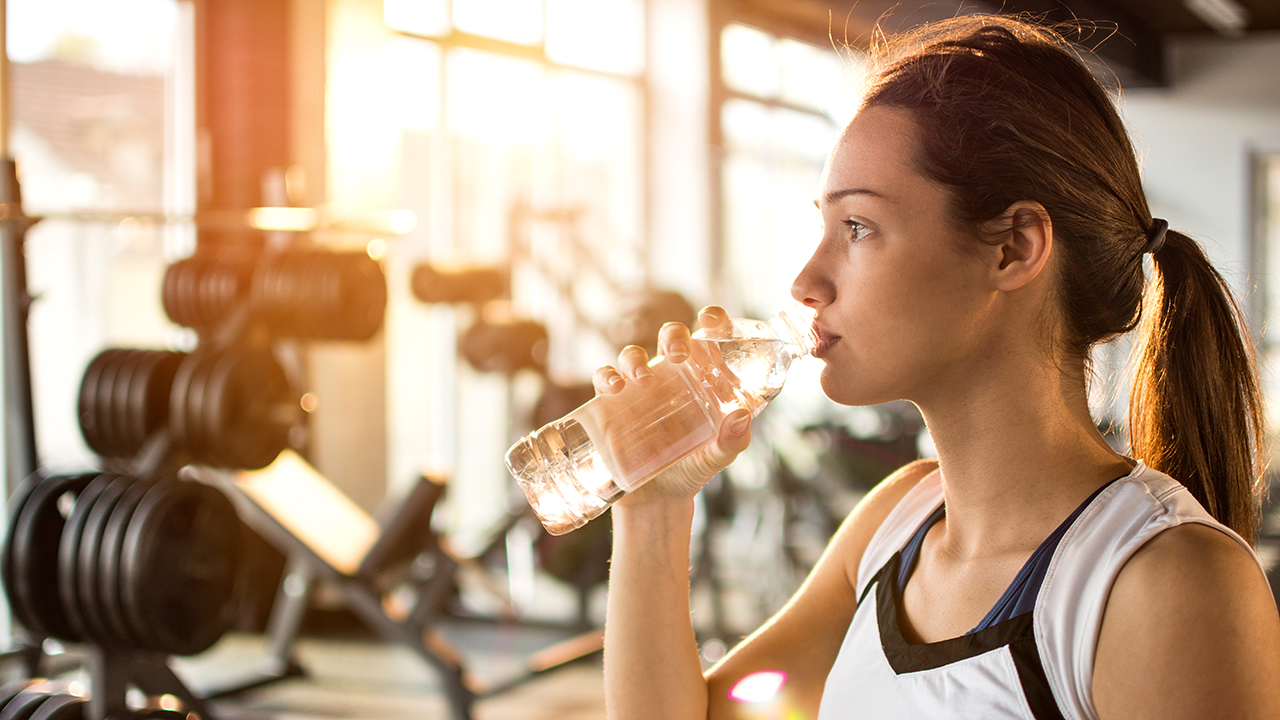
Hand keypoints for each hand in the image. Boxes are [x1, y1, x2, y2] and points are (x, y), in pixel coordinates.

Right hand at [591, 306, 754, 504]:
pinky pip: (604, 378)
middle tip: (679, 354)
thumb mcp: (717, 457)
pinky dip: (606, 376)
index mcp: (700, 378)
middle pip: (670, 337)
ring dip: (635, 358)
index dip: (711, 320)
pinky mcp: (612, 404)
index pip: (708, 338)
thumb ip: (733, 440)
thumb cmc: (692, 468)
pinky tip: (615, 388)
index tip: (712, 321)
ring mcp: (639, 388)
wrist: (658, 499)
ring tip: (643, 379)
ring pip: (632, 354)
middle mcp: (670, 376)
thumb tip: (742, 417)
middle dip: (673, 336)